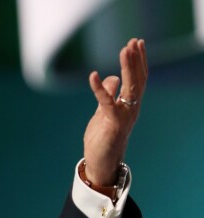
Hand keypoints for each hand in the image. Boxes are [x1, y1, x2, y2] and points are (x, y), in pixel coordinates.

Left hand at [83, 37, 147, 185]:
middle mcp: (131, 108)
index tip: (136, 43)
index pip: (138, 78)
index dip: (138, 61)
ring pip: (130, 87)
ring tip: (125, 49)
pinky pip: (106, 102)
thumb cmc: (103, 137)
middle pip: (138, 79)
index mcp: (130, 105)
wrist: (101, 161)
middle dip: (136, 59)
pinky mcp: (112, 123)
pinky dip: (100, 88)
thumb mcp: (104, 112)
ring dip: (128, 67)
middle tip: (134, 41)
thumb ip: (108, 95)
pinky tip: (93, 75)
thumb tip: (111, 78)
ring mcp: (124, 115)